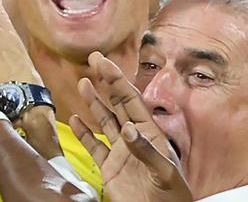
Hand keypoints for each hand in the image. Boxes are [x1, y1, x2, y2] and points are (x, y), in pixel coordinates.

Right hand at [70, 53, 188, 201]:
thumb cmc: (171, 196)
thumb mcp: (163, 171)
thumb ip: (145, 150)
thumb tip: (127, 128)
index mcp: (150, 133)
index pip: (131, 100)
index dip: (117, 80)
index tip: (104, 62)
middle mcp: (134, 138)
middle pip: (117, 103)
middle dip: (106, 82)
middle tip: (93, 60)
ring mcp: (120, 153)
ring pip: (104, 121)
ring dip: (94, 103)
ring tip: (84, 84)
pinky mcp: (109, 169)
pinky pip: (94, 147)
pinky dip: (84, 134)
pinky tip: (75, 121)